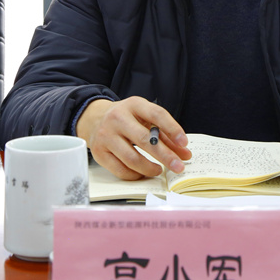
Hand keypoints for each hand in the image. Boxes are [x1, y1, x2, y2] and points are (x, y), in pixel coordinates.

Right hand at [76, 96, 191, 180]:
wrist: (95, 118)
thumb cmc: (127, 119)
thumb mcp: (145, 119)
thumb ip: (166, 135)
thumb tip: (184, 154)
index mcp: (134, 105)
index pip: (156, 114)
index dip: (172, 129)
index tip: (184, 143)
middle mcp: (118, 118)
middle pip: (145, 140)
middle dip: (165, 156)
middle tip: (178, 166)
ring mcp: (106, 135)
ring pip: (132, 158)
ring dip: (150, 168)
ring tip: (159, 170)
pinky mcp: (98, 152)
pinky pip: (120, 169)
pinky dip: (135, 175)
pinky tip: (143, 173)